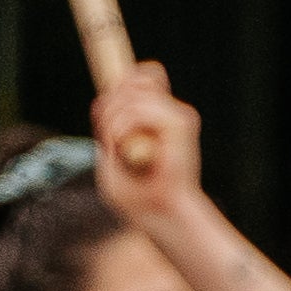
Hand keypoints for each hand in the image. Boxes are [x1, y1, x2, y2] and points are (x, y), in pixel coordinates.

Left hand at [90, 62, 201, 228]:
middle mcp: (172, 111)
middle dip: (108, 108)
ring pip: (130, 96)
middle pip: (131, 80)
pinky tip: (129, 149)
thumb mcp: (113, 147)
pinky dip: (122, 130)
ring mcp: (179, 115)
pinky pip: (138, 111)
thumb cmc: (136, 192)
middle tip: (110, 142)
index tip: (110, 120)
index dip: (121, 85)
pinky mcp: (181, 124)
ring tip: (120, 150)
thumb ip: (114, 117)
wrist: (159, 214)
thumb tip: (118, 89)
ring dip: (113, 124)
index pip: (142, 75)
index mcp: (159, 115)